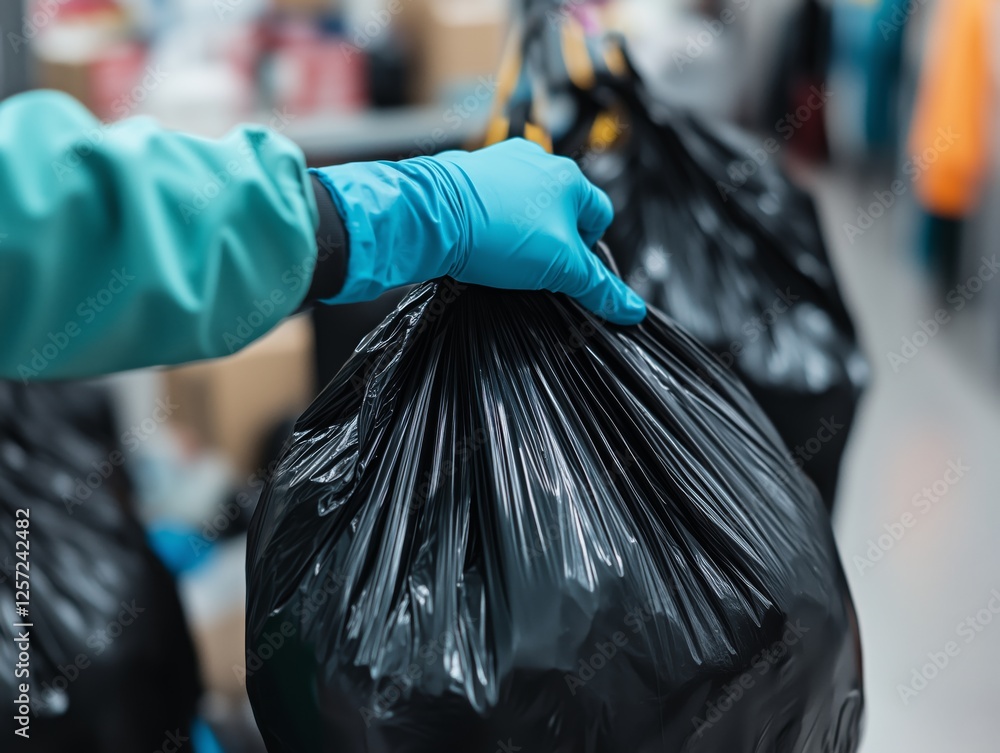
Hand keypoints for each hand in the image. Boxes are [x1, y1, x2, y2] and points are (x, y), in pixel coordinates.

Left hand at [310, 139, 645, 324]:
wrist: (430, 217)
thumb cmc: (497, 234)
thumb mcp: (558, 268)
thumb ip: (597, 289)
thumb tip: (631, 310)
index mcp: (568, 177)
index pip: (600, 217)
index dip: (589, 250)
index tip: (569, 271)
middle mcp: (537, 160)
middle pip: (562, 210)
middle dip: (553, 242)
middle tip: (536, 268)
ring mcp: (500, 163)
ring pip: (526, 205)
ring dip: (523, 232)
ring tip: (504, 257)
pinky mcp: (468, 173)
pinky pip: (493, 201)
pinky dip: (491, 223)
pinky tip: (479, 244)